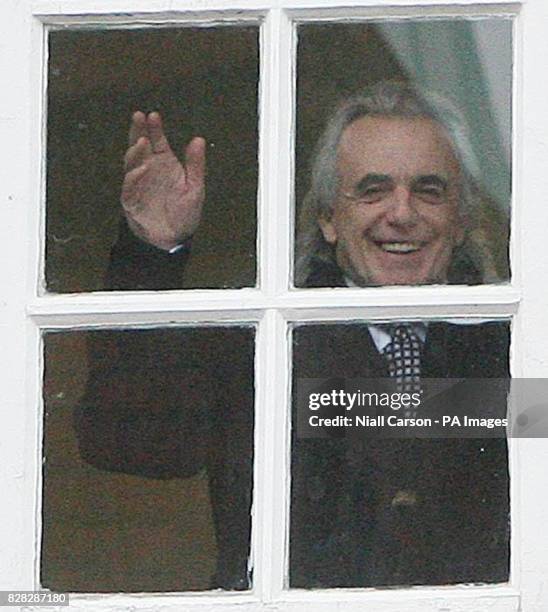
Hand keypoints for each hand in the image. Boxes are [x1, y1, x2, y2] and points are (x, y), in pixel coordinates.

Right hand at [121, 111, 205, 250]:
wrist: (172, 239)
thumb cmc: (183, 213)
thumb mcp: (195, 188)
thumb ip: (196, 165)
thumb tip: (199, 140)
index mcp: (164, 165)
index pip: (158, 141)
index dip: (155, 128)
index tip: (154, 115)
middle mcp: (149, 171)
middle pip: (140, 146)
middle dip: (138, 131)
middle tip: (139, 117)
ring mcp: (138, 184)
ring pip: (132, 163)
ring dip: (136, 152)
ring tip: (143, 142)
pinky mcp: (131, 200)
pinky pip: (130, 187)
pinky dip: (134, 177)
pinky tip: (142, 169)